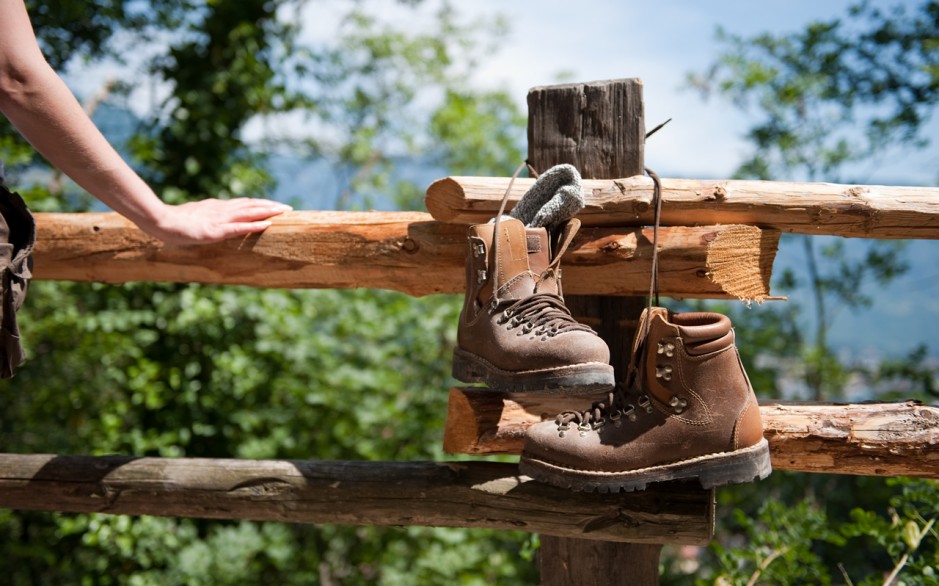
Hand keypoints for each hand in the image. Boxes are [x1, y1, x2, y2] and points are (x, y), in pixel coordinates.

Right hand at [145, 198, 292, 244]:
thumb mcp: (194, 219)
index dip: (259, 204)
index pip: (243, 204)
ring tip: (284, 211)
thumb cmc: (172, 223)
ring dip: (267, 211)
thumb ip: (205, 220)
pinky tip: (267, 225)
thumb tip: (211, 225)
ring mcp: (218, 219)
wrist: (158, 221)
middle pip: (250, 205)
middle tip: (288, 207)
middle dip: (270, 206)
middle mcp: (220, 210)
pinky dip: (253, 226)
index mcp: (216, 207)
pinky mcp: (215, 231)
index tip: (275, 205)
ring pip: (248, 212)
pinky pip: (238, 228)